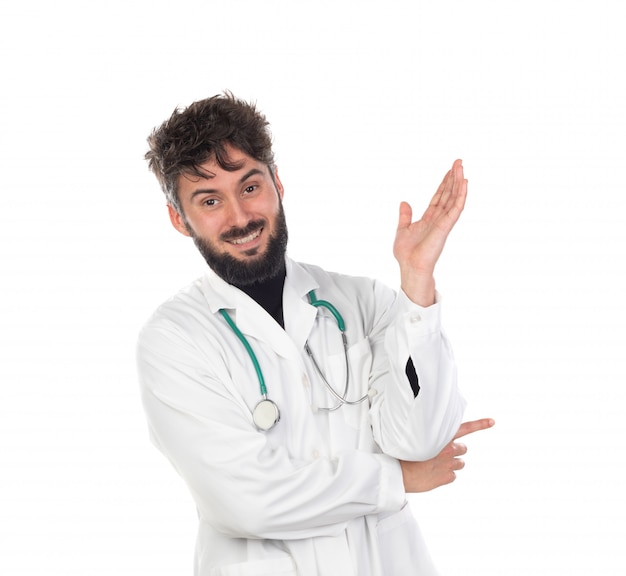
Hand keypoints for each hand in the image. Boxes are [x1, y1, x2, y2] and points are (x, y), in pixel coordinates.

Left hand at [393, 160, 466, 305]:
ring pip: (454, 199)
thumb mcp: (402, 230)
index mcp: (429, 219)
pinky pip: (456, 209)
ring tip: (462, 167)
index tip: (449, 170)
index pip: (439, 197)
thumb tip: (404, 202)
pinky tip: (465, 184)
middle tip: (459, 162)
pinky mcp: (445, 227)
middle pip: (448, 194)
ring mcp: (443, 222)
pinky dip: (461, 196)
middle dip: (453, 178)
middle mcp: (438, 219)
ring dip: (458, 183)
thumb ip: (405, 216)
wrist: (410, 267)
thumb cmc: (406, 254)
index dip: (444, 184)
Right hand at [400, 418, 493, 492]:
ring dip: (451, 464)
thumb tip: (432, 432)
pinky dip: (445, 475)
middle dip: (456, 451)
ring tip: (436, 465)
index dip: (480, 424)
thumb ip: (428, 435)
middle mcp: (447, 449)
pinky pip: (452, 476)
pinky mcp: (446, 478)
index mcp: (441, 436)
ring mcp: (448, 464)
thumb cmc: (403, 454)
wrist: (398, 473)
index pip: (465, 428)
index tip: (492, 421)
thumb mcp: (414, 438)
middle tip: (443, 453)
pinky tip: (434, 474)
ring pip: (459, 463)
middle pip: (463, 449)